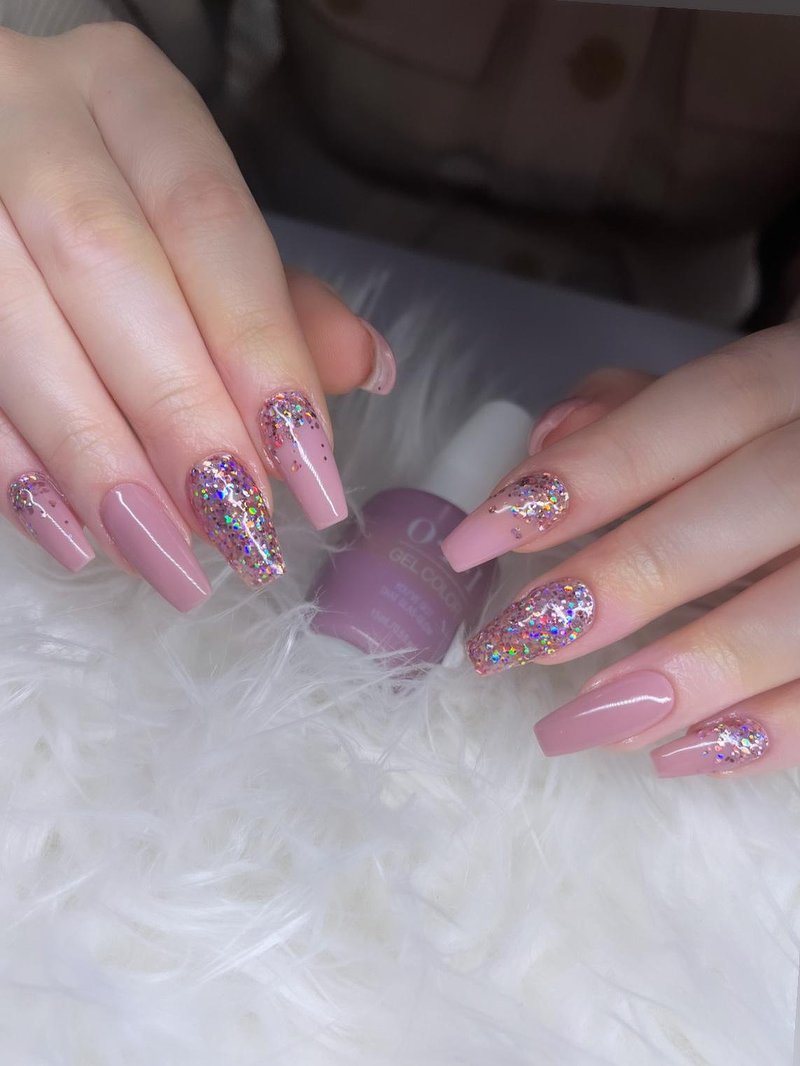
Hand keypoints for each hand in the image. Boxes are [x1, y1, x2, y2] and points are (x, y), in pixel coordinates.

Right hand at [0, 25, 394, 608]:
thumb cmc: (112, 204)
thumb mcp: (193, 229)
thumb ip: (275, 299)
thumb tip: (366, 366)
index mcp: (125, 93)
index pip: (208, 221)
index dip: (266, 354)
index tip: (313, 476)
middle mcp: (26, 111)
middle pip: (106, 263)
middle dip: (180, 412)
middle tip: (238, 530)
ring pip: (11, 320)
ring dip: (95, 458)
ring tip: (166, 558)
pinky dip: (11, 467)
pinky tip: (73, 539)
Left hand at [442, 328, 799, 778]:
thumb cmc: (787, 436)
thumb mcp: (727, 396)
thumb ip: (636, 411)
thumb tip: (547, 446)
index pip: (697, 410)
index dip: (589, 475)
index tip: (479, 540)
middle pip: (749, 506)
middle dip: (629, 576)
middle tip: (521, 643)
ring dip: (690, 673)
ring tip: (586, 724)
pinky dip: (773, 731)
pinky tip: (683, 755)